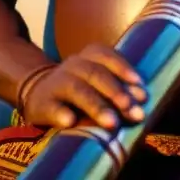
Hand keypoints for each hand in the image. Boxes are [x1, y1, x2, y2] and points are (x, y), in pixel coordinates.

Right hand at [21, 44, 146, 129]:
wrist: (38, 94)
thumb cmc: (80, 90)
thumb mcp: (97, 83)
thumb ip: (118, 90)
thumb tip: (141, 102)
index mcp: (89, 56)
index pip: (106, 55)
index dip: (123, 68)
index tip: (141, 87)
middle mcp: (73, 65)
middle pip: (95, 74)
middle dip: (116, 92)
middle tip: (133, 111)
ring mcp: (56, 83)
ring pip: (77, 90)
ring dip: (96, 106)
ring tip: (112, 123)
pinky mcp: (42, 104)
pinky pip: (52, 107)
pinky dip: (61, 113)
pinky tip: (70, 122)